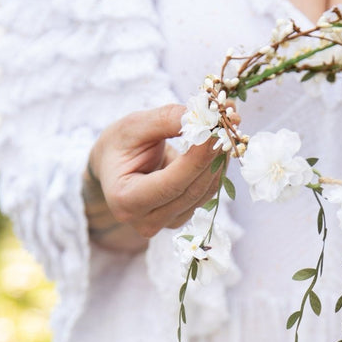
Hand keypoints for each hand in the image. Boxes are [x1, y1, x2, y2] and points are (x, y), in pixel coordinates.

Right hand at [84, 104, 228, 251]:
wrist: (113, 169)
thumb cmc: (119, 146)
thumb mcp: (133, 126)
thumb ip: (165, 121)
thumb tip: (203, 117)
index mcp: (126, 200)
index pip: (170, 185)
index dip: (197, 158)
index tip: (215, 130)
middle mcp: (147, 220)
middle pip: (192, 191)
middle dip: (212, 156)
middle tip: (227, 124)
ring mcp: (167, 223)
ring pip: (205, 193)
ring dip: (219, 160)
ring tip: (224, 129)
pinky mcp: (182, 218)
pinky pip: (207, 194)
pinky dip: (215, 167)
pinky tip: (216, 147)